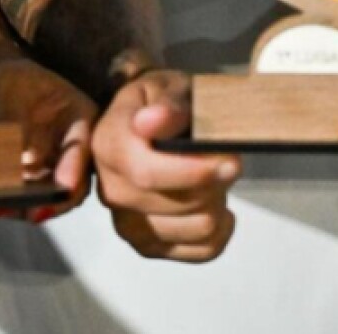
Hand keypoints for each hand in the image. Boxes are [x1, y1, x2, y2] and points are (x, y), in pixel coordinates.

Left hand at [0, 56, 98, 222]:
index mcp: (82, 119)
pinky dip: (16, 204)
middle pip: (76, 182)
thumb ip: (25, 123)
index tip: (63, 189)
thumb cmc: (11, 82)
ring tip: (4, 209)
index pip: (83, 147)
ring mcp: (58, 165)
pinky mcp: (38, 178)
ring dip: (31, 207)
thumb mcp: (16, 93)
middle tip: (34, 213)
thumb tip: (30, 160)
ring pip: (53, 195)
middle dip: (55, 201)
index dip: (74, 170)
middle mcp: (76, 147)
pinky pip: (32, 198)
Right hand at [93, 62, 240, 261]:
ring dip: (218, 202)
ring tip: (214, 179)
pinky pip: (201, 251)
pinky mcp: (148, 246)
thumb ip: (167, 105)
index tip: (230, 161)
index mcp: (108, 146)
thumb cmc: (158, 102)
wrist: (144, 119)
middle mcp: (110, 190)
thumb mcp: (165, 87)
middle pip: (179, 204)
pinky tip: (217, 206)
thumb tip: (154, 122)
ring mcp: (126, 223)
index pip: (147, 173)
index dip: (193, 172)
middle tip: (225, 159)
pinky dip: (221, 231)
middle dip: (214, 182)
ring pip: (196, 228)